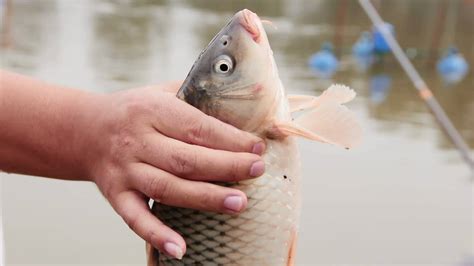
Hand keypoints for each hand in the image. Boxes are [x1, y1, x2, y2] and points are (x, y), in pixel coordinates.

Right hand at [82, 82, 264, 258]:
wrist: (87, 131)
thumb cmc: (137, 111)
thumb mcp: (163, 92)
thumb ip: (201, 95)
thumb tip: (253, 93)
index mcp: (151, 110)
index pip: (196, 127)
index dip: (229, 139)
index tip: (257, 148)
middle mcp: (136, 141)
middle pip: (185, 159)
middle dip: (225, 166)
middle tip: (257, 171)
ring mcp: (125, 171)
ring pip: (167, 188)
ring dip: (204, 198)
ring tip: (239, 203)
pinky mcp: (116, 196)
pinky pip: (135, 218)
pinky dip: (156, 234)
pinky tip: (180, 248)